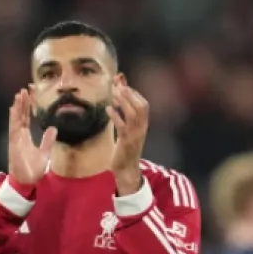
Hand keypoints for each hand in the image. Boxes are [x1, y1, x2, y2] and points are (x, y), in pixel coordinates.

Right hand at [7, 88, 55, 187]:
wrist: (26, 182)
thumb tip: (53, 129)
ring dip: (18, 107)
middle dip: (23, 102)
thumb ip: (47, 141)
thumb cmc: (33, 170)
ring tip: (20, 94)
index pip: (27, 118)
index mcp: (25, 137)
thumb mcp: (44, 153)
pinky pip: (14, 128)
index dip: (28, 107)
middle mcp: (19, 136)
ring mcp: (15, 139)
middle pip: (21, 116)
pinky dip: (14, 118)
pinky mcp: (14, 144)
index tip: (30, 95)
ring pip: (16, 119)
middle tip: (26, 89)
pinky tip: (14, 108)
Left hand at [109, 80, 149, 194]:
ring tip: (114, 93)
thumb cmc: (126, 149)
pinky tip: (108, 109)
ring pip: (133, 114)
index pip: (144, 104)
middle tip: (118, 85)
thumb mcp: (128, 131)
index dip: (134, 92)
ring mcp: (135, 135)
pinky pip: (122, 126)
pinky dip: (115, 115)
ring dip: (124, 101)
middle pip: (141, 106)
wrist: (127, 169)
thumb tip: (120, 100)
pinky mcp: (126, 142)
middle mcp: (142, 128)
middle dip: (130, 94)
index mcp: (144, 125)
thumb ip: (125, 116)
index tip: (123, 83)